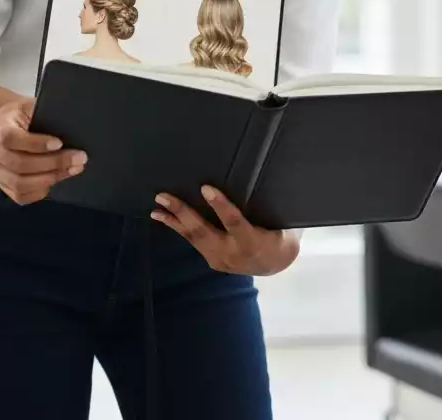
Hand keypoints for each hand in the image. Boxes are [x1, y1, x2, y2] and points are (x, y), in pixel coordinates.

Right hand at [0, 95, 86, 204]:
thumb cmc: (23, 114)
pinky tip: (56, 179)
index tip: (59, 143)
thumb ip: (45, 113)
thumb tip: (72, 124)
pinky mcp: (2, 184)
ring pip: (19, 184)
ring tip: (72, 169)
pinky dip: (40, 191)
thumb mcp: (30, 105)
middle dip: (52, 163)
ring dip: (50, 178)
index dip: (35, 143)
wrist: (5, 123)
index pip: (11, 138)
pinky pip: (19, 196)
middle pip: (18, 164)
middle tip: (78, 158)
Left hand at [152, 186, 299, 275]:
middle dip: (183, 213)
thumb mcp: (285, 224)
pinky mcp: (212, 260)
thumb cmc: (283, 233)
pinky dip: (178, 228)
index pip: (234, 223)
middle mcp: (232, 253)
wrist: (277, 264)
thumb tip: (270, 176)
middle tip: (165, 196)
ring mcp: (220, 259)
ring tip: (156, 208)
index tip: (206, 188)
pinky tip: (165, 218)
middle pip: (204, 232)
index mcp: (253, 242)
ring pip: (194, 238)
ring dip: (174, 221)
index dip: (220, 206)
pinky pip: (194, 242)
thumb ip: (272, 208)